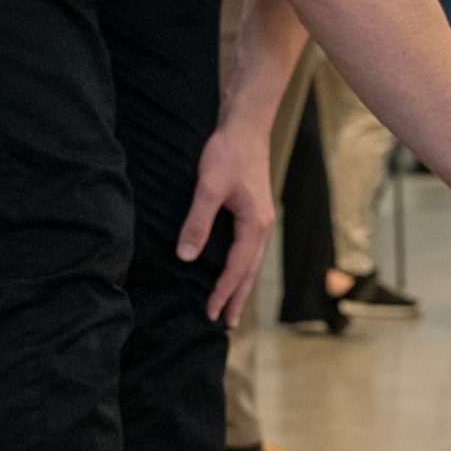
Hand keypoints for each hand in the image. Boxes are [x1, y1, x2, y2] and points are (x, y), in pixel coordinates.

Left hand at [176, 120, 274, 324]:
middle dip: (237, 298)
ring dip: (240, 284)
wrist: (246, 126)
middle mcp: (262, 226)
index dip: (222, 292)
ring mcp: (261, 219)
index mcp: (255, 224)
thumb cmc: (228, 153)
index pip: (237, 268)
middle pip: (250, 271)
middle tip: (225, 323)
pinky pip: (248, 248)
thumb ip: (198, 222)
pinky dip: (241, 266)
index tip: (209, 313)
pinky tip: (233, 269)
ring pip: (251, 261)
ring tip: (230, 305)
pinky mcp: (255, 211)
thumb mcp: (209, 187)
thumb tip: (187, 257)